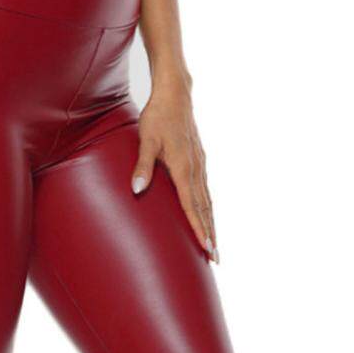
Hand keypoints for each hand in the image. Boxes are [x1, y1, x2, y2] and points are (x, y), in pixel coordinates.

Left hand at [131, 92, 217, 262]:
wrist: (175, 94)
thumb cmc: (157, 117)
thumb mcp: (145, 140)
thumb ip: (142, 166)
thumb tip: (137, 189)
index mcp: (184, 168)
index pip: (192, 205)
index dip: (198, 228)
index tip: (206, 247)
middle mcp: (196, 169)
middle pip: (205, 209)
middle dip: (210, 234)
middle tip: (215, 258)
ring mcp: (200, 165)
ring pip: (208, 201)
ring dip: (211, 224)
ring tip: (214, 245)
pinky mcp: (199, 161)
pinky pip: (205, 191)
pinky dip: (208, 208)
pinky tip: (207, 216)